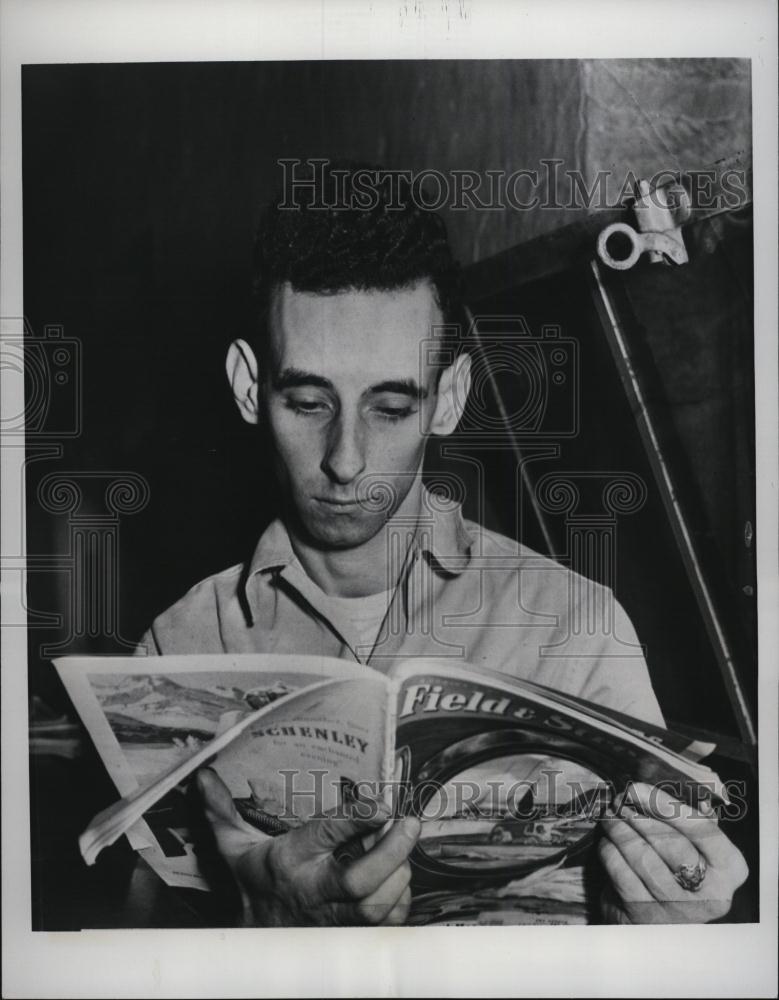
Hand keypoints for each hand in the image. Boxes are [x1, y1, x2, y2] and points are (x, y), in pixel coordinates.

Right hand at [196, 768, 420, 925]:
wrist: (256, 942)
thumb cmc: (255, 883)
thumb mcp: (234, 846)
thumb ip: (222, 810)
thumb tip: (203, 775)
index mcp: (288, 862)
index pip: (324, 836)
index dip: (356, 817)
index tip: (380, 801)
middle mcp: (313, 893)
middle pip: (360, 880)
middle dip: (391, 850)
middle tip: (410, 822)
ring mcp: (334, 920)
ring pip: (379, 905)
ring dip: (399, 873)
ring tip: (404, 843)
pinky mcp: (353, 937)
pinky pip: (388, 923)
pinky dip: (401, 898)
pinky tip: (398, 876)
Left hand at [598, 782, 747, 923]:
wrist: (662, 921)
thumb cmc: (682, 871)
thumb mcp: (698, 846)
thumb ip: (695, 819)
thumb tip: (688, 794)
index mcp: (730, 869)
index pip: (702, 831)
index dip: (666, 807)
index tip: (637, 788)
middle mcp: (711, 894)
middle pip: (671, 845)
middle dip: (639, 817)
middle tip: (618, 800)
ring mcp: (678, 908)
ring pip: (643, 858)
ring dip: (620, 831)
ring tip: (610, 816)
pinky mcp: (647, 916)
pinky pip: (622, 874)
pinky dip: (610, 852)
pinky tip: (607, 840)